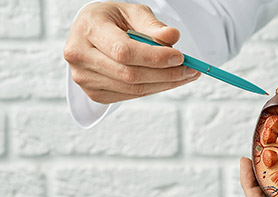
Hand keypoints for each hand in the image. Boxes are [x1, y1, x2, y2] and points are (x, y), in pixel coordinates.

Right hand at [64, 2, 200, 103]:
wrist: (89, 34)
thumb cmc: (112, 21)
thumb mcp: (132, 13)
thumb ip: (152, 25)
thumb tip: (173, 37)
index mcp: (88, 29)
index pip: (124, 50)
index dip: (154, 57)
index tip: (180, 57)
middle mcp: (80, 55)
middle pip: (130, 74)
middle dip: (165, 74)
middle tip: (190, 70)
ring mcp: (84, 78)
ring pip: (132, 89)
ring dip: (164, 84)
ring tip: (185, 75)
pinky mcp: (94, 94)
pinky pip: (130, 96)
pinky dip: (153, 89)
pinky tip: (168, 80)